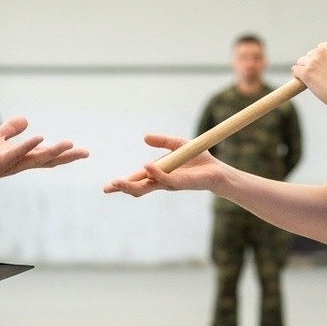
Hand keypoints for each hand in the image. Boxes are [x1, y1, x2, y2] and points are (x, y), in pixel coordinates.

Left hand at [0, 116, 89, 189]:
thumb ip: (10, 130)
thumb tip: (26, 120)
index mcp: (21, 157)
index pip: (46, 155)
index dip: (64, 153)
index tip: (82, 150)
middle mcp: (19, 162)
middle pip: (47, 160)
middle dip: (66, 157)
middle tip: (86, 153)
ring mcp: (10, 163)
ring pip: (36, 158)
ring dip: (53, 151)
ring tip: (69, 144)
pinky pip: (17, 153)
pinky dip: (29, 145)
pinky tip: (40, 137)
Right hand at [103, 134, 228, 196]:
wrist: (218, 170)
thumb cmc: (198, 159)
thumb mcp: (178, 144)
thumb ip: (163, 141)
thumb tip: (144, 137)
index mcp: (158, 173)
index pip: (137, 180)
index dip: (123, 183)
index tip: (108, 187)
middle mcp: (161, 181)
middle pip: (138, 187)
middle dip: (123, 187)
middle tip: (108, 188)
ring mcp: (170, 183)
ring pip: (148, 187)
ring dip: (132, 185)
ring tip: (118, 182)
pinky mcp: (181, 182)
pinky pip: (165, 179)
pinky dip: (155, 173)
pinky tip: (147, 166)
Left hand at [291, 41, 326, 112]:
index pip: (320, 48)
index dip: (321, 59)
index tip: (323, 68)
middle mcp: (322, 50)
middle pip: (309, 55)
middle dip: (313, 65)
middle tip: (319, 77)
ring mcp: (313, 61)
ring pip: (301, 62)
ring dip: (305, 70)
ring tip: (314, 81)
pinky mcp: (305, 72)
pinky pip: (295, 70)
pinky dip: (297, 76)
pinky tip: (302, 82)